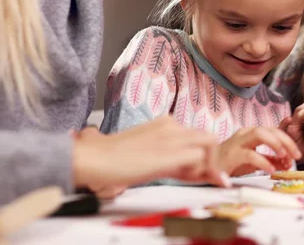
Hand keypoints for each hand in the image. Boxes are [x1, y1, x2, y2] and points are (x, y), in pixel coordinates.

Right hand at [72, 117, 227, 189]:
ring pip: (209, 143)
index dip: (200, 155)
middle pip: (208, 138)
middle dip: (209, 158)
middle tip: (196, 176)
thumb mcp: (146, 152)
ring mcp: (172, 137)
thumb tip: (183, 169)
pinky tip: (184, 178)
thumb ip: (166, 157)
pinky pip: (199, 157)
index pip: (196, 137)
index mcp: (165, 123)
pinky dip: (198, 170)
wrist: (94, 158)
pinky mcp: (170, 152)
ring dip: (205, 164)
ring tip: (188, 177)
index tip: (194, 171)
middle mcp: (172, 125)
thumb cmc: (112, 159)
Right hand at [219, 127, 300, 176]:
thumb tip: (287, 162)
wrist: (207, 168)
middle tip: (296, 155)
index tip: (297, 154)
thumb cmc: (230, 162)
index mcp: (251, 133)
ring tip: (284, 157)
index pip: (273, 130)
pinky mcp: (232, 155)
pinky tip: (271, 170)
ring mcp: (237, 142)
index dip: (288, 140)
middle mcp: (245, 133)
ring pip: (260, 134)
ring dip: (275, 144)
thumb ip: (270, 159)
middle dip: (286, 140)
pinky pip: (250, 154)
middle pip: (269, 129)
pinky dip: (263, 162)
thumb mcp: (254, 160)